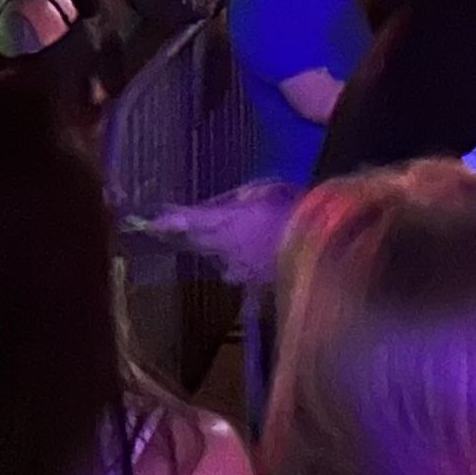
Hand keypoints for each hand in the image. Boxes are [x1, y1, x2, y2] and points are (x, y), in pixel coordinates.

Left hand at [150, 185, 296, 280]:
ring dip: (212, 248)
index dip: (169, 221)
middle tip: (170, 227)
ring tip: (214, 239)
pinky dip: (236, 262)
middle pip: (197, 242)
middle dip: (185, 234)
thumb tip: (215, 208)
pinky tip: (243, 259)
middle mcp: (225, 251)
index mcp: (225, 223)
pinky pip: (238, 271)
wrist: (325, 245)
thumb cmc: (294, 209)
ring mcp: (240, 270)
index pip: (188, 221)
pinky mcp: (255, 284)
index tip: (150, 221)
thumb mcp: (262, 190)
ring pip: (217, 258)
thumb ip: (232, 201)